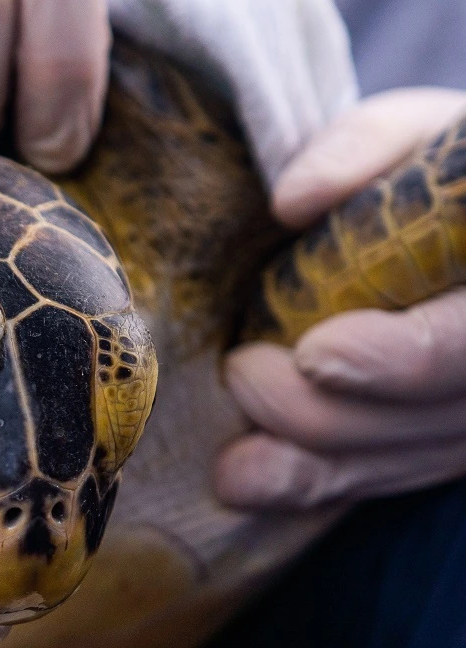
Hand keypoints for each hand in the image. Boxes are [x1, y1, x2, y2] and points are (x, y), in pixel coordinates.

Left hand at [215, 88, 465, 510]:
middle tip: (243, 372)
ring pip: (410, 462)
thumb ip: (364, 149)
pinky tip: (245, 482)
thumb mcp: (413, 134)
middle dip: (328, 414)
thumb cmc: (439, 166)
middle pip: (436, 419)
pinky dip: (315, 484)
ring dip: (313, 468)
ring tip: (232, 459)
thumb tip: (293, 200)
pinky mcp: (447, 440)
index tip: (318, 352)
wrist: (454, 224)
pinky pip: (388, 477)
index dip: (402, 358)